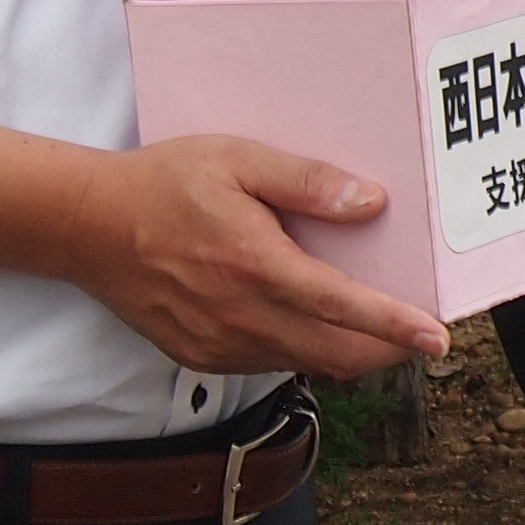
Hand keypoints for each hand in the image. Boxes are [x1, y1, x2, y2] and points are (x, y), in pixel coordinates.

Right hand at [68, 136, 447, 376]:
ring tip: (379, 329)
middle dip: (388, 351)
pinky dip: (306, 351)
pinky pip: (272, 364)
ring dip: (350, 353)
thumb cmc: (163, 185)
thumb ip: (307, 181)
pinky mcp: (203, 357)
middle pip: (336, 354)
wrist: (87, 227)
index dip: (396, 326)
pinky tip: (318, 325)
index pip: (343, 307)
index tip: (437, 336)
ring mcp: (219, 344)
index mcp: (255, 265)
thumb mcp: (238, 160)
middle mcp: (240, 316)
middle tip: (421, 335)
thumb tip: (370, 201)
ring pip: (307, 364)